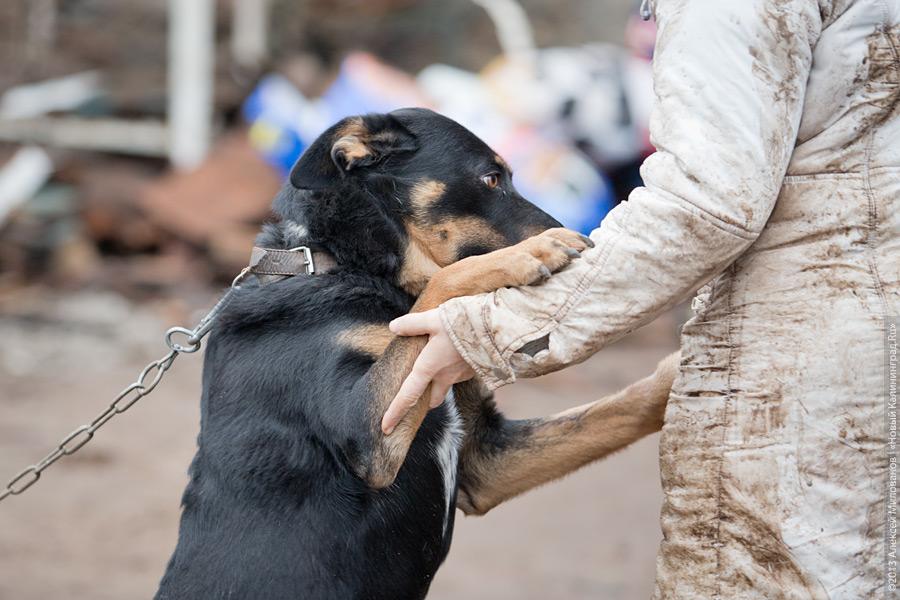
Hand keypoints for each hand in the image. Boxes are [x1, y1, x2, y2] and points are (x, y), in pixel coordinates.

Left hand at [381, 309, 474, 433]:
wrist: (499, 327)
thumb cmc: (464, 323)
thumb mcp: (433, 319)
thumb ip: (412, 324)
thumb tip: (393, 327)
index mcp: (429, 368)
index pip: (408, 396)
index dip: (395, 412)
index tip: (385, 428)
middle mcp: (445, 377)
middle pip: (432, 399)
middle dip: (423, 403)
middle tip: (416, 399)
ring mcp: (462, 375)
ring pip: (446, 385)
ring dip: (439, 382)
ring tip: (437, 363)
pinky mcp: (475, 369)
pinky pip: (460, 374)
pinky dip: (454, 369)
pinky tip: (455, 353)